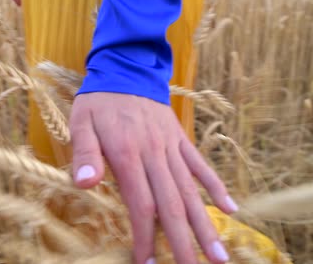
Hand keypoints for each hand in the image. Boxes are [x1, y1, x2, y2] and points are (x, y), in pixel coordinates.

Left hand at [70, 92, 237, 263]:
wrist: (126, 69)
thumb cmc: (99, 102)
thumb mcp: (81, 123)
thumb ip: (84, 154)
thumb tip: (85, 185)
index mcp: (128, 154)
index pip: (141, 203)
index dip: (145, 236)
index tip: (147, 262)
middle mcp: (155, 154)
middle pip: (173, 204)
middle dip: (184, 242)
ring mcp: (172, 147)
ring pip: (192, 191)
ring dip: (206, 224)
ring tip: (219, 254)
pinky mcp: (181, 140)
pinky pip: (201, 166)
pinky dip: (216, 187)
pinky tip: (231, 209)